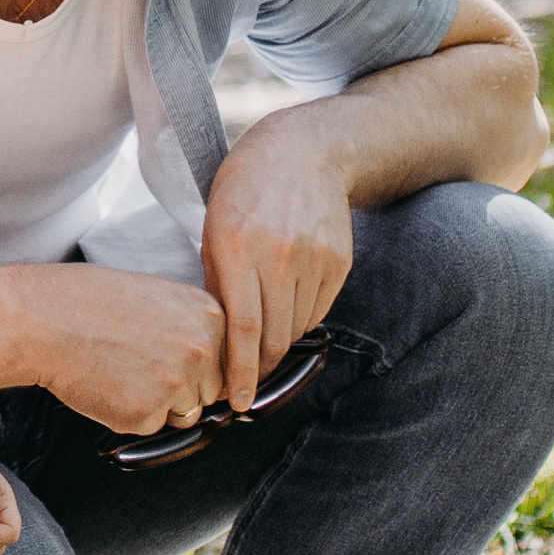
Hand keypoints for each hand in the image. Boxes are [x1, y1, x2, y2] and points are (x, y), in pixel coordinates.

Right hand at [0, 261, 229, 435]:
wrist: (41, 318)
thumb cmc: (92, 302)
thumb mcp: (159, 296)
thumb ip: (195, 327)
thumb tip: (217, 365)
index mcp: (211, 315)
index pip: (228, 359)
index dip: (197, 363)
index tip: (166, 355)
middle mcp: (203, 349)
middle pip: (211, 391)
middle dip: (181, 387)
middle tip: (137, 362)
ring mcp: (177, 383)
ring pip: (185, 413)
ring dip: (158, 404)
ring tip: (121, 369)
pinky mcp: (147, 413)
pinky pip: (151, 428)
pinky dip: (129, 415)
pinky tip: (107, 384)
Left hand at [200, 107, 355, 410]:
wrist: (304, 151)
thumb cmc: (244, 188)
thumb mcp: (214, 226)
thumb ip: (216, 281)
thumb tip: (216, 339)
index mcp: (237, 246)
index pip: (242, 328)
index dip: (241, 373)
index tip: (236, 403)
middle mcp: (279, 255)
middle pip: (274, 337)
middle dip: (259, 367)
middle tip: (245, 381)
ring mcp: (314, 258)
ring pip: (298, 328)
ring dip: (280, 342)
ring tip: (263, 337)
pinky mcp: (339, 262)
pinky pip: (319, 310)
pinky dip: (301, 319)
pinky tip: (287, 302)